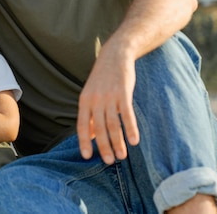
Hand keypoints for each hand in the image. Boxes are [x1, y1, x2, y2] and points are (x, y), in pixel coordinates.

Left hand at [76, 46, 139, 163]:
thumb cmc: (102, 78)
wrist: (115, 55)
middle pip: (99, 128)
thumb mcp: (91, 94)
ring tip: (122, 156)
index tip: (87, 157)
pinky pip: (127, 114)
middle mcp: (95, 100)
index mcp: (84, 101)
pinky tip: (135, 140)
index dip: (84, 141)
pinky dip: (131, 128)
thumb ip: (91, 114)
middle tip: (110, 161)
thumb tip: (91, 135)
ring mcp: (109, 96)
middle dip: (104, 146)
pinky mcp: (123, 92)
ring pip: (113, 124)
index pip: (82, 125)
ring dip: (118, 142)